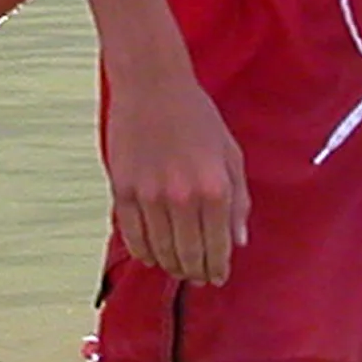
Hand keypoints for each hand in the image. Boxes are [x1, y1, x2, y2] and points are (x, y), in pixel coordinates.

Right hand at [103, 54, 248, 285]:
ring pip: (160, 251)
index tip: (217, 276)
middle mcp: (182, 197)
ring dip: (170, 265)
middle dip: (196, 272)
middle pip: (188, 255)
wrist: (152, 85)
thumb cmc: (195, 115)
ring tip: (176, 266)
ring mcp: (149, 195)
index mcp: (215, 188)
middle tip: (198, 276)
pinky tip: (151, 254)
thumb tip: (238, 241)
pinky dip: (143, 251)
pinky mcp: (123, 190)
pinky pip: (132, 236)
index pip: (218, 247)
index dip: (218, 268)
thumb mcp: (231, 154)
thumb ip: (239, 201)